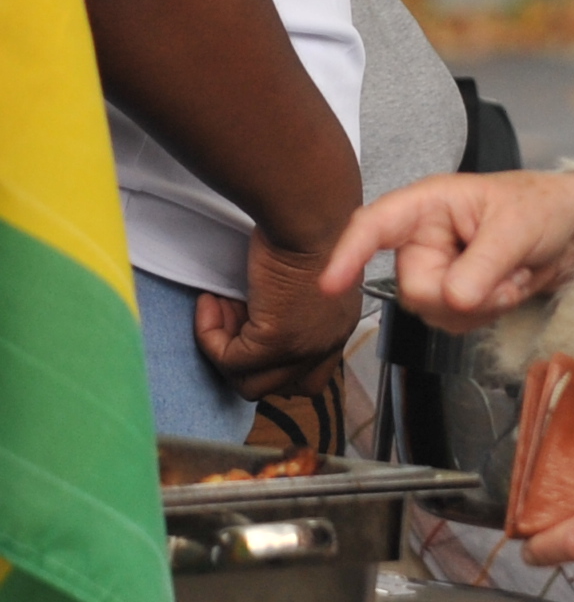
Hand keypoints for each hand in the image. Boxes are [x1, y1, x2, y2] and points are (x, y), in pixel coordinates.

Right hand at [196, 232, 362, 397]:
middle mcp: (327, 344)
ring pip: (251, 384)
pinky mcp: (278, 341)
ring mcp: (304, 347)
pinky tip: (210, 302)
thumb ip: (286, 310)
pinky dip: (210, 336)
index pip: (305, 374)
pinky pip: (228, 360)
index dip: (269, 355)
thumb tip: (247, 324)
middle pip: (279, 386)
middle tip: (230, 317)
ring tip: (220, 307)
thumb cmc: (302, 230)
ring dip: (224, 350)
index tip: (245, 316)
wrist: (307, 214)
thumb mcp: (299, 280)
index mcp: (336, 328)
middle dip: (246, 361)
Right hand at [325, 167, 573, 329]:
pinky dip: (487, 313)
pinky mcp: (451, 295)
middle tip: (506, 275)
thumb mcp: (519, 228)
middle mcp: (422, 238)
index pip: (374, 226)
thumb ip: (484, 263)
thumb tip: (453, 298)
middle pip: (415, 289)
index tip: (330, 284)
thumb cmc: (545, 208)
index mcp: (429, 205)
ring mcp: (435, 269)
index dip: (348, 254)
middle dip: (463, 294)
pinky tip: (508, 288)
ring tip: (511, 275)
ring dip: (482, 304)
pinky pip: (454, 323)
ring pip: (434, 312)